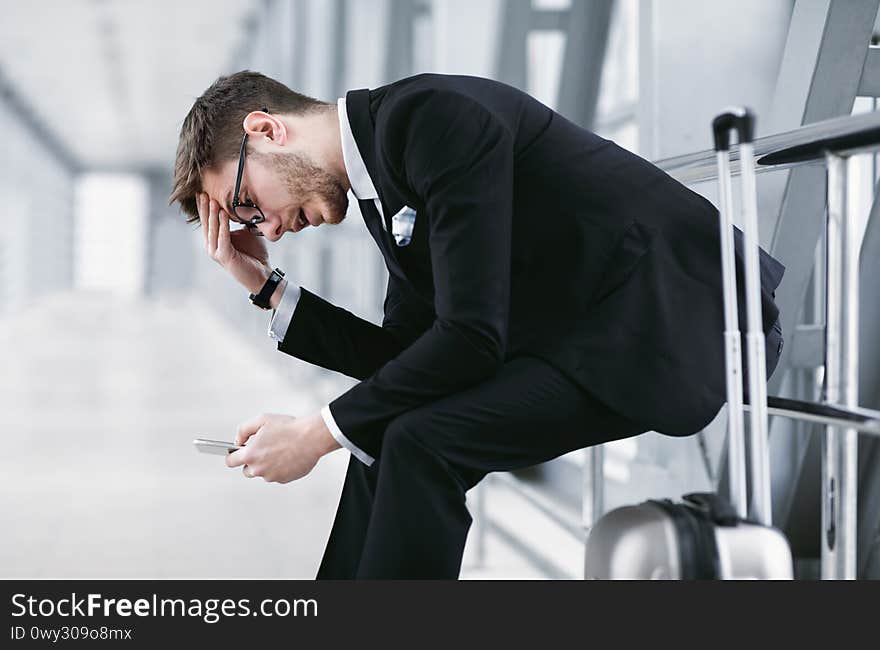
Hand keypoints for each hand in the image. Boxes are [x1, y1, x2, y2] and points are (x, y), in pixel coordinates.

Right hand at [197, 192, 271, 293]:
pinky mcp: (225, 257)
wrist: (262, 275)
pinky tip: (223, 213)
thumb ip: (240, 223)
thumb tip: (242, 207)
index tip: (202, 193)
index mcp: (216, 241)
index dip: (204, 208)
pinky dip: (223, 225)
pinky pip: (223, 237)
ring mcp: (217, 253)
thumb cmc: (254, 255)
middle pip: (207, 224)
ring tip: (212, 200)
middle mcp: (213, 247)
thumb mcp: (246, 234)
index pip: (207, 222)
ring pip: (213, 229)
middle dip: (205, 208)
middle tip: (202, 193)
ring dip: (212, 214)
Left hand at [225, 412, 340, 483]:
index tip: (236, 453)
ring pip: (263, 473)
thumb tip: (237, 441)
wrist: (311, 438)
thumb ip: (243, 430)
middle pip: (247, 470)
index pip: (230, 462)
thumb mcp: (262, 420)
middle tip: (262, 449)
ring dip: (267, 465)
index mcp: (250, 455)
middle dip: (251, 461)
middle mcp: (259, 469)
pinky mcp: (284, 480)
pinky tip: (288, 456)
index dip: (232, 456)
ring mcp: (272, 476)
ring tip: (279, 450)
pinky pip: (276, 475)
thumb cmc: (288, 428)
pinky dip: (279, 468)